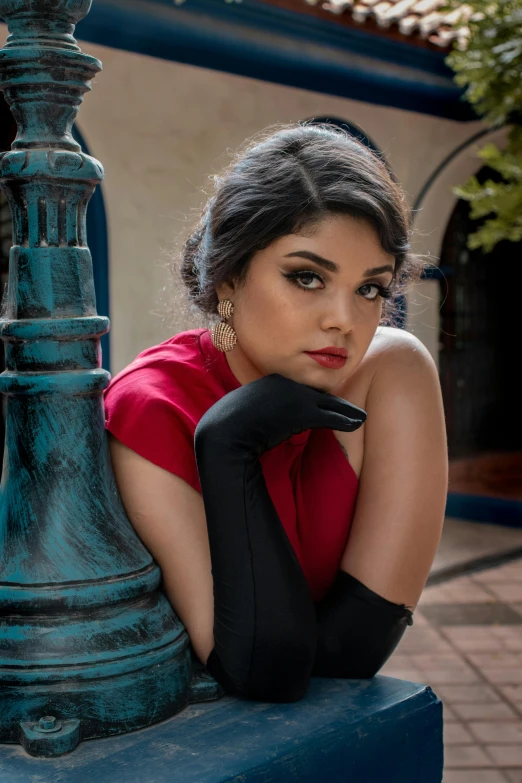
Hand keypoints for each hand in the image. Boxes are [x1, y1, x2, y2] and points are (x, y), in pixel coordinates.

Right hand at [194, 373, 365, 457]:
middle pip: (318, 394)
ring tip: (361, 416)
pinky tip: (358, 423)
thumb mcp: (247, 415)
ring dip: (346, 411)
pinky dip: (346, 420)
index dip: (318, 399)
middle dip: (338, 402)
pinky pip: (329, 416)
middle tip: (354, 408)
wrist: (224, 434)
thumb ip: (262, 413)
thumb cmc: (230, 429)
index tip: (331, 404)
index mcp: (273, 382)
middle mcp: (286, 383)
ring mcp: (294, 396)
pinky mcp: (300, 411)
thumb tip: (267, 424)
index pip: (302, 390)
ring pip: (328, 403)